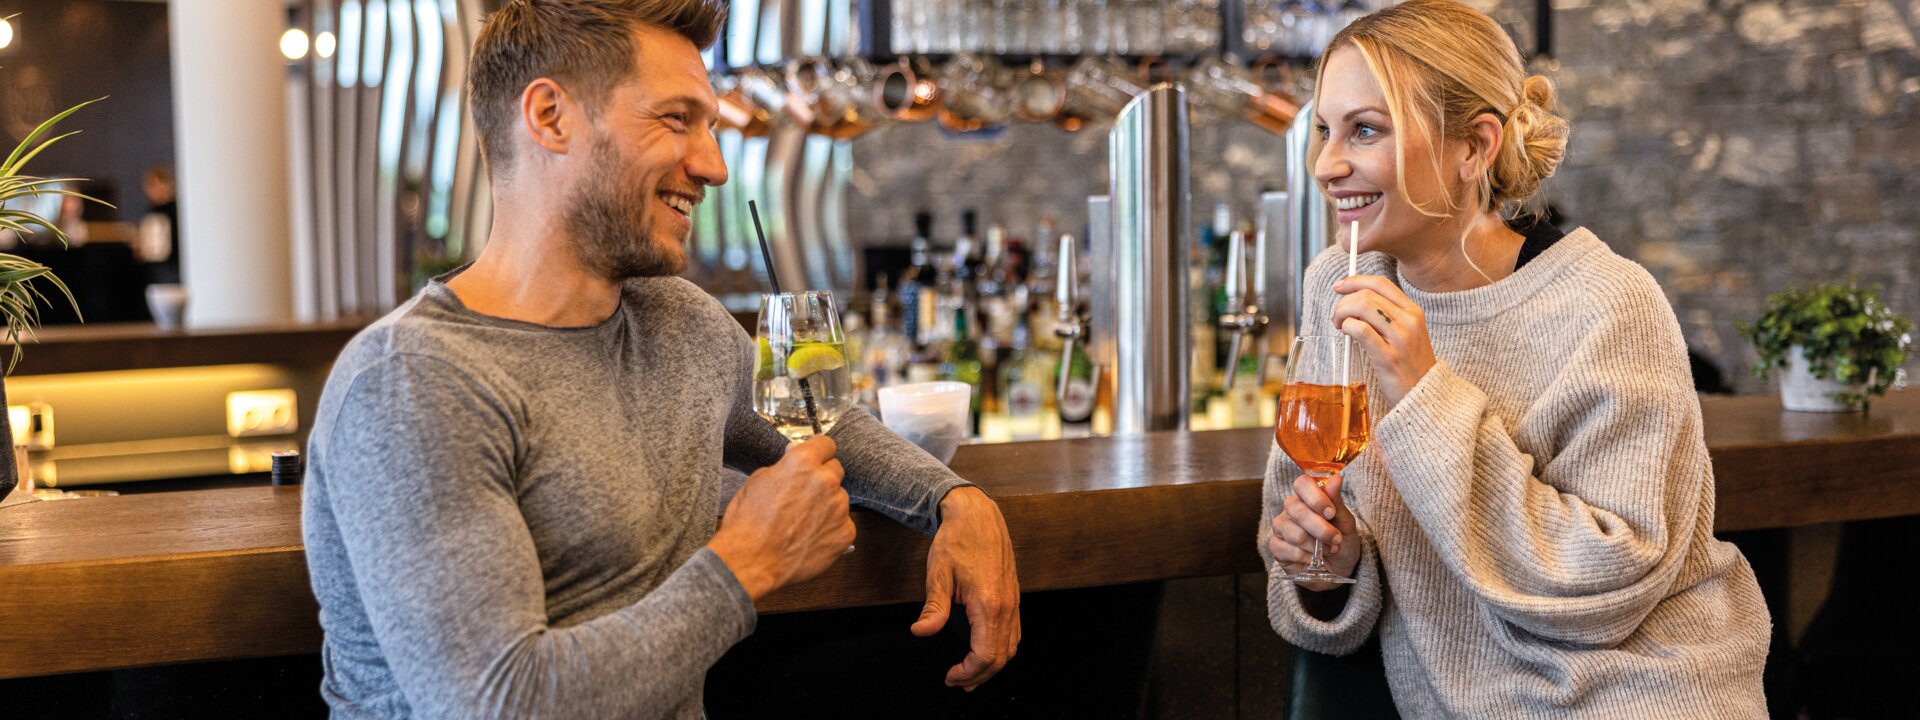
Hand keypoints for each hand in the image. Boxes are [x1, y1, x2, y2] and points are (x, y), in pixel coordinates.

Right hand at [707, 436, 854, 600]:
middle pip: (835, 470)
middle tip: (804, 496)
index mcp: (803, 462)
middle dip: (822, 479)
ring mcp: (838, 508)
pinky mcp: (845, 533)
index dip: (819, 453)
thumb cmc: (747, 523)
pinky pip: (843, 525)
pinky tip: (810, 538)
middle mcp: (825, 481)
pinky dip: (831, 530)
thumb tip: (793, 460)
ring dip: (827, 506)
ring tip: (802, 523)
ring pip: (839, 499)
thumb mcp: (758, 481)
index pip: (826, 444)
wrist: (750, 561)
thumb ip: (784, 467)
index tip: (816, 460)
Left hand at [912, 486, 1020, 690]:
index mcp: (989, 603)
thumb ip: (934, 608)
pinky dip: (1001, 649)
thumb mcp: (938, 574)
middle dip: (980, 675)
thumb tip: (921, 631)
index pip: (985, 654)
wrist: (977, 515)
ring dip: (993, 665)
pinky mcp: (1013, 596)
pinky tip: (986, 651)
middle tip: (957, 682)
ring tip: (971, 675)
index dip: (967, 672)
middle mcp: (1007, 605)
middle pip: (1001, 657)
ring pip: (1011, 646)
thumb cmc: (957, 541)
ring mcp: (1014, 601)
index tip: (950, 676)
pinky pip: (1014, 632)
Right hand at [1268, 473, 1360, 591]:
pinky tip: (1313, 559)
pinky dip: (1307, 558)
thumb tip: (1336, 478)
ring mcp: (1281, 527)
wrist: (1337, 569)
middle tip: (1336, 539)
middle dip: (1321, 529)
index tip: (1330, 513)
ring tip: (1328, 550)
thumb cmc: (1341, 541)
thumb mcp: (1346, 522)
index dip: (1315, 497)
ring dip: (1317, 546)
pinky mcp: (1275, 546)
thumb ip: (1337, 501)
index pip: (1302, 483)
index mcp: (1307, 497)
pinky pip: (1289, 551)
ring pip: (1295, 534)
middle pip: (1298, 511)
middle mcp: (1290, 508)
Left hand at [1331, 275, 1436, 407]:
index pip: (1381, 283)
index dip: (1355, 281)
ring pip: (1362, 306)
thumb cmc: (1409, 366)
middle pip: (1367, 294)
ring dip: (1342, 312)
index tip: (1339, 287)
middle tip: (1336, 316)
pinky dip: (1347, 326)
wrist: (1425, 396)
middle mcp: (1409, 321)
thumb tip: (1355, 302)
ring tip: (1339, 325)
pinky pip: (1361, 330)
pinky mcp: (1388, 357)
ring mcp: (1400, 338)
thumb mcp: (1407, 334)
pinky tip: (1346, 333)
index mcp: (1414, 312)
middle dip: (1344, 301)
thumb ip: (1387, 316)